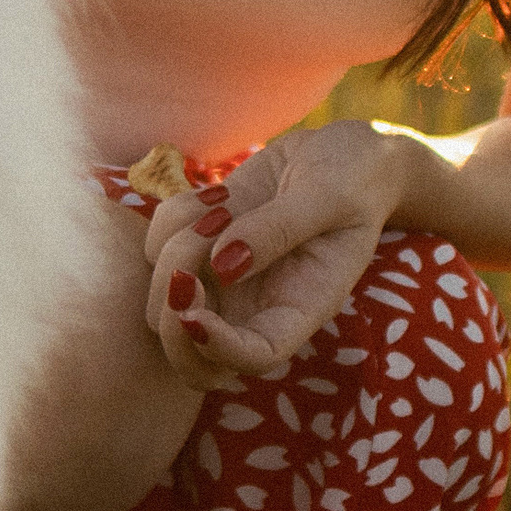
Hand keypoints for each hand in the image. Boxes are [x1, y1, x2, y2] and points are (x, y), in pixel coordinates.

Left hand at [141, 122, 414, 386]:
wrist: (337, 153)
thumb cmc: (353, 178)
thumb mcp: (332, 195)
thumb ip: (281, 228)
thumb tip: (222, 266)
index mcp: (302, 307)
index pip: (256, 356)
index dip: (217, 349)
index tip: (194, 315)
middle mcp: (258, 306)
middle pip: (192, 357)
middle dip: (172, 320)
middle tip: (183, 270)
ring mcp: (224, 281)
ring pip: (164, 299)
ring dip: (176, 250)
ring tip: (223, 207)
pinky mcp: (201, 246)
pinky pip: (157, 246)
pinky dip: (173, 217)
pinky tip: (218, 193)